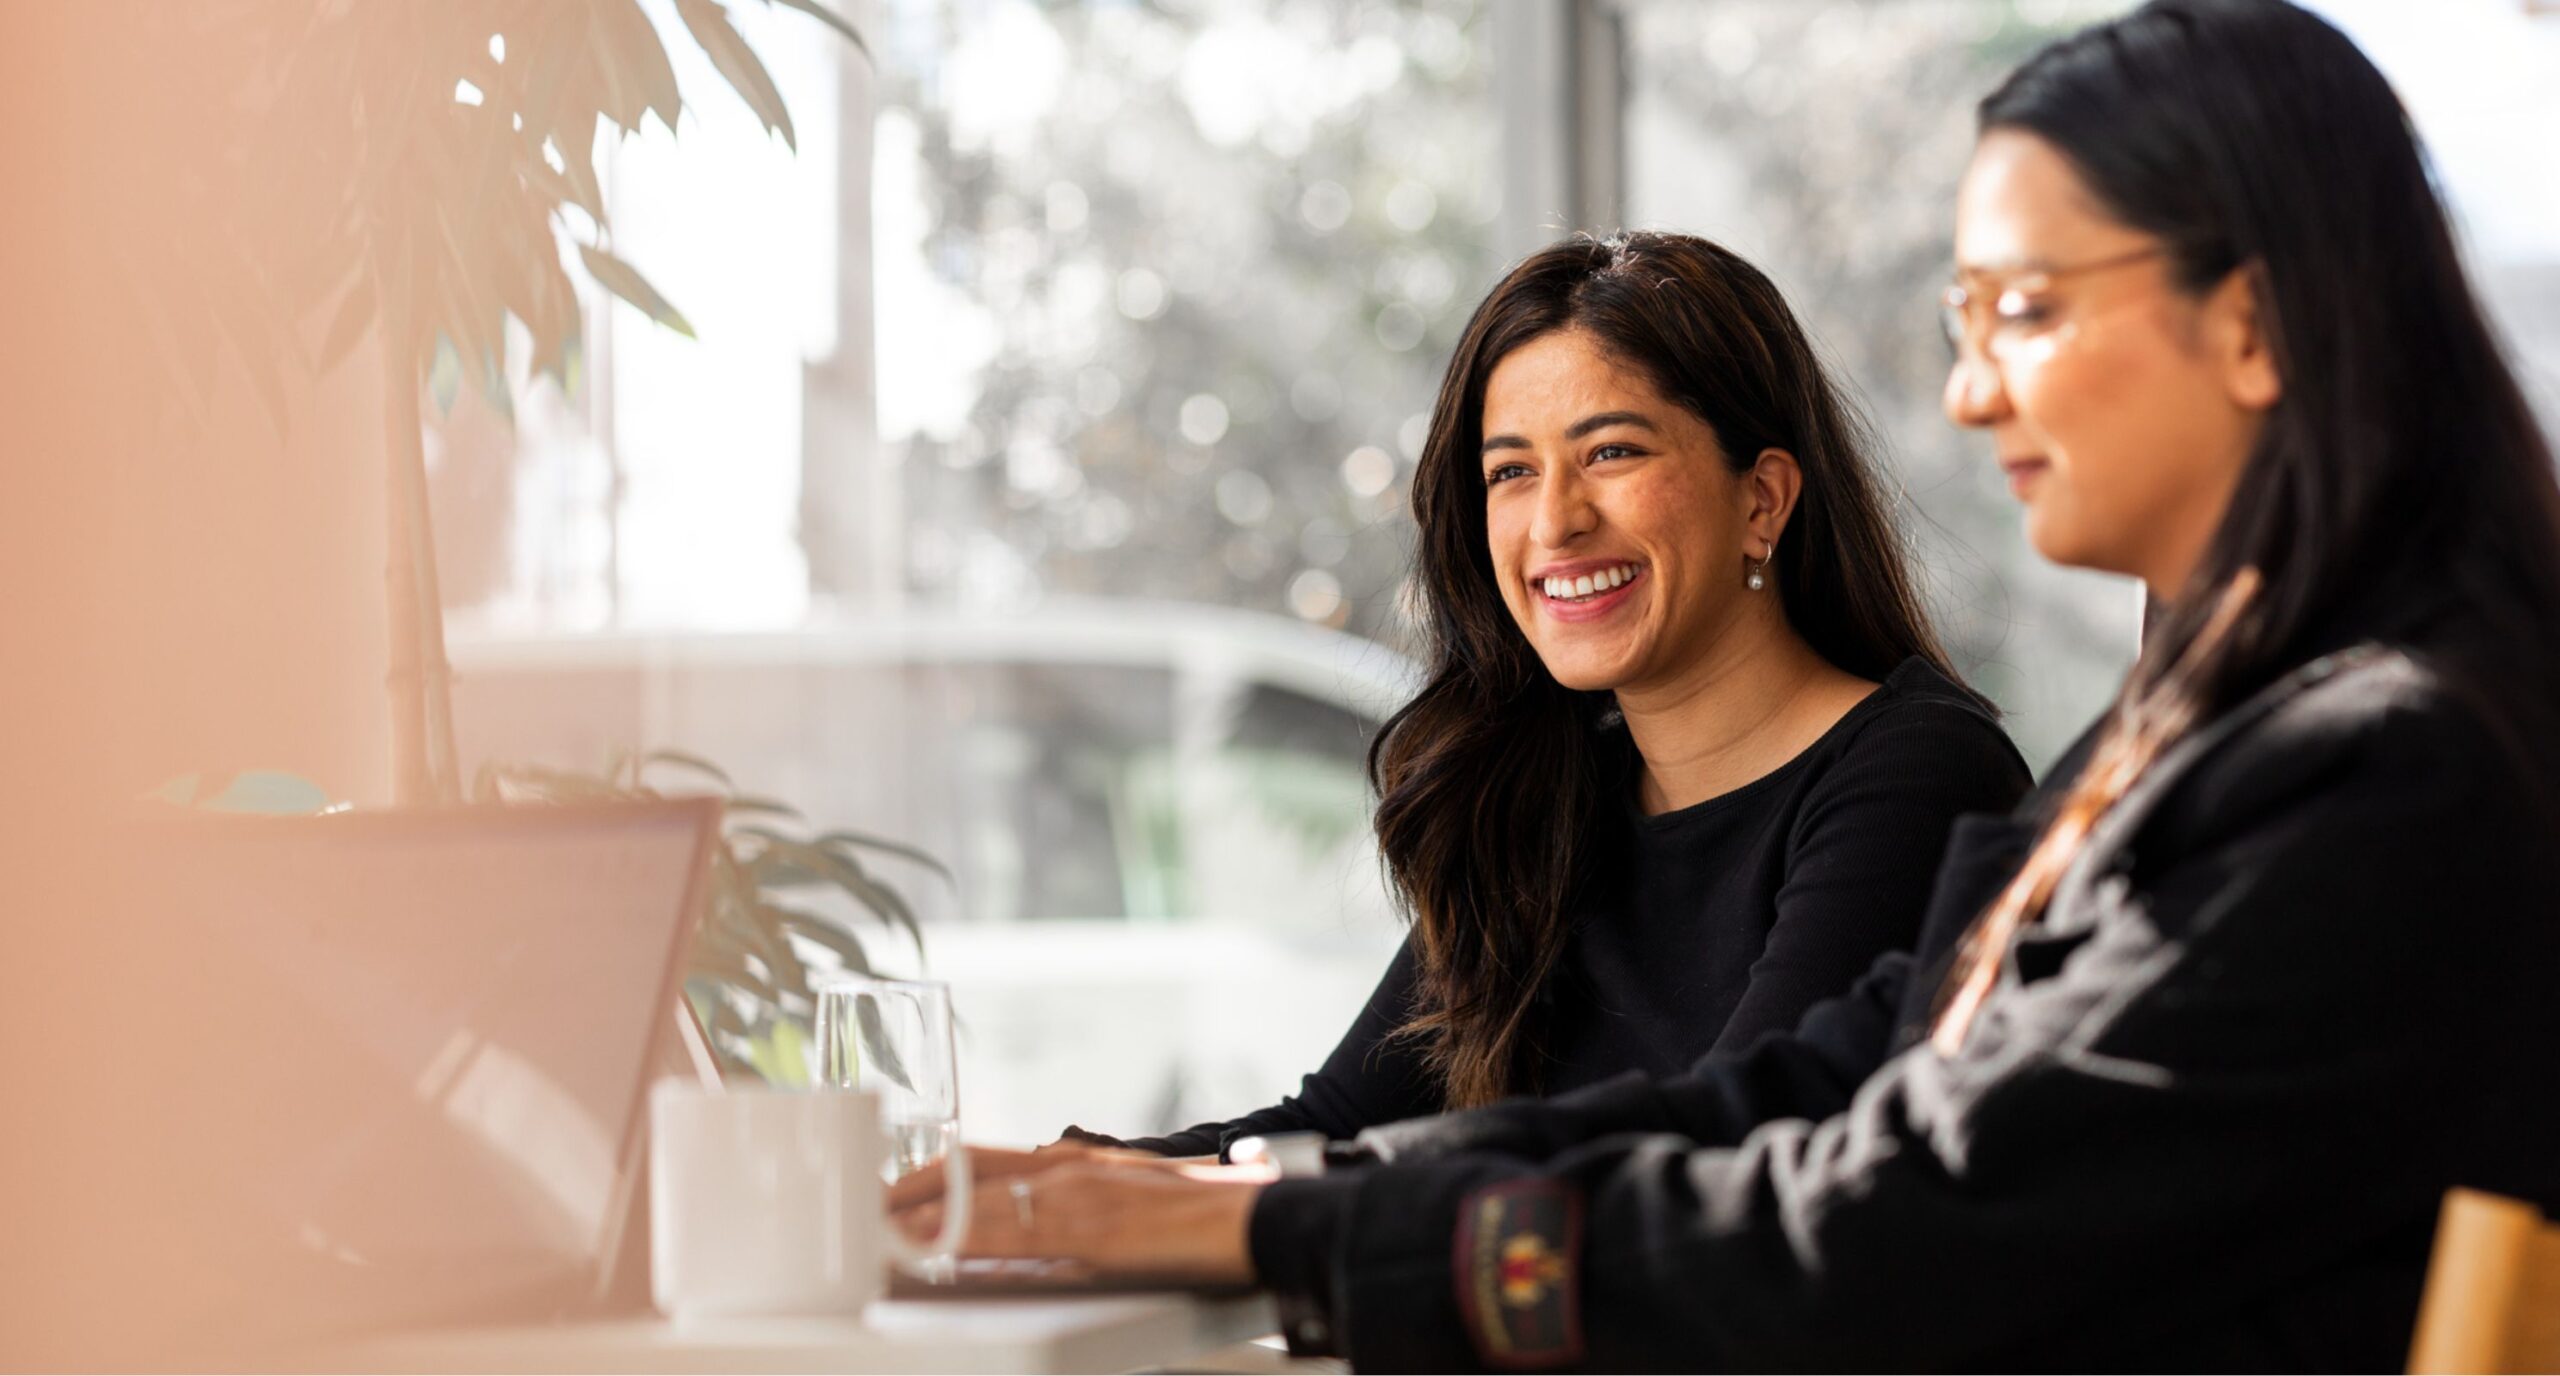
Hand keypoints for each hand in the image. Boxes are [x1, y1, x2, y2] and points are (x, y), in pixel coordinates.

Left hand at [895, 1160, 1270, 1284]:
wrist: (1251, 1219)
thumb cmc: (1196, 1218)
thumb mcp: (1124, 1201)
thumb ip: (1075, 1208)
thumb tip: (1028, 1234)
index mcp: (1074, 1161)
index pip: (982, 1157)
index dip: (929, 1175)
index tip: (889, 1192)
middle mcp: (1067, 1168)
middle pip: (966, 1169)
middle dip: (909, 1189)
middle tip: (865, 1210)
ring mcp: (1076, 1196)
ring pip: (978, 1199)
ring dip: (923, 1217)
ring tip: (879, 1232)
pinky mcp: (1088, 1230)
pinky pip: (1011, 1234)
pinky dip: (965, 1240)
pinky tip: (935, 1251)